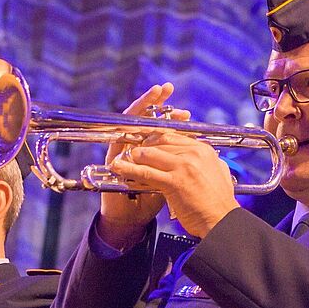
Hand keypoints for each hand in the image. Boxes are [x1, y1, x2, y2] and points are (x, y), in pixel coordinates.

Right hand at [97, 83, 182, 246]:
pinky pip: (120, 135)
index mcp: (149, 151)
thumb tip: (196, 147)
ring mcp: (122, 150)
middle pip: (143, 117)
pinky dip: (129, 123)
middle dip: (155, 102)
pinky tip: (139, 113)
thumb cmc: (152, 200)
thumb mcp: (170, 179)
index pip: (159, 127)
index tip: (186, 113)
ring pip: (129, 120)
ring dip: (143, 104)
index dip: (171, 118)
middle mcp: (134, 146)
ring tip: (155, 92)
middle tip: (167, 88)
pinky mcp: (112, 157)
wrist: (132, 219)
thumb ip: (177, 163)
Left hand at [102, 130, 239, 238]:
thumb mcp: (219, 173)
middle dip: (143, 146)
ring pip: (150, 154)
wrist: (221, 222)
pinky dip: (130, 170)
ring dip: (134, 156)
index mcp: (203, 150)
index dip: (155, 139)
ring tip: (122, 160)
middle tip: (131, 151)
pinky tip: (120, 169)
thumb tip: (204, 157)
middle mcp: (194, 153)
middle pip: (160, 141)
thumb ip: (209, 162)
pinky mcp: (174, 181)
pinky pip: (146, 172)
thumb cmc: (219, 203)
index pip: (173, 136)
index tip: (145, 143)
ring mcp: (183, 166)